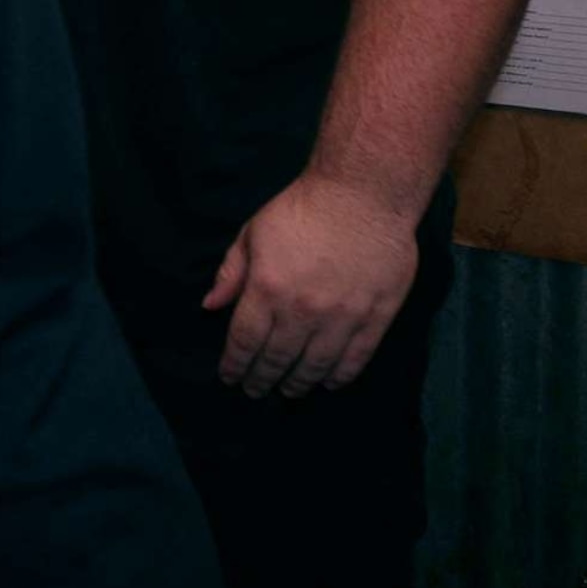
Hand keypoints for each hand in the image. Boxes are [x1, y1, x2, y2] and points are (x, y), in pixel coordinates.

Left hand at [204, 172, 417, 396]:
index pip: (244, 340)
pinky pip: (356, 359)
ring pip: (315, 365)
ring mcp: (342, 317)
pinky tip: (328, 383)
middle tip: (255, 391)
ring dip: (298, 383)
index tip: (229, 377)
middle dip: (262, 379)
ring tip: (288, 392)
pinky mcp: (376, 317)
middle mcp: (302, 310)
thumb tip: (210, 306)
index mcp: (267, 288)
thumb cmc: (301, 210)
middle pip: (277, 358)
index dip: (235, 364)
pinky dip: (340, 376)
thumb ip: (232, 273)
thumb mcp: (253, 233)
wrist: (362, 195)